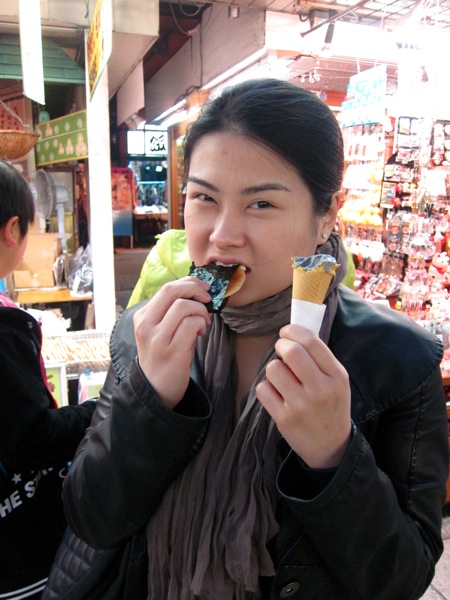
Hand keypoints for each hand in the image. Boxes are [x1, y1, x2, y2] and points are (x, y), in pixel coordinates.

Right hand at [133, 277, 210, 408]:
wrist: (156, 390)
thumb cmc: (163, 356)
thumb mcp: (159, 331)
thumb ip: (171, 311)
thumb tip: (197, 291)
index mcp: (143, 316)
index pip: (166, 288)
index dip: (189, 284)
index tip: (203, 289)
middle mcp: (146, 325)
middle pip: (171, 290)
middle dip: (195, 289)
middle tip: (207, 298)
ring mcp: (157, 338)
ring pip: (183, 306)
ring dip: (201, 311)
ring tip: (204, 323)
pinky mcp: (172, 351)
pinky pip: (191, 324)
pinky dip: (201, 324)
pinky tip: (201, 333)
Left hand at [256, 324, 350, 467]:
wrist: (331, 447)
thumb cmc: (331, 406)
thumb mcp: (337, 381)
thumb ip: (319, 358)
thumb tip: (293, 333)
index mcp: (337, 376)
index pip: (312, 342)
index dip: (294, 331)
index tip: (286, 332)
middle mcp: (320, 389)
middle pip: (291, 351)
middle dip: (281, 345)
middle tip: (281, 350)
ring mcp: (301, 405)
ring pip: (273, 369)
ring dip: (274, 369)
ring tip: (282, 378)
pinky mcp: (284, 418)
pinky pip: (263, 389)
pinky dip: (267, 388)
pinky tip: (277, 394)